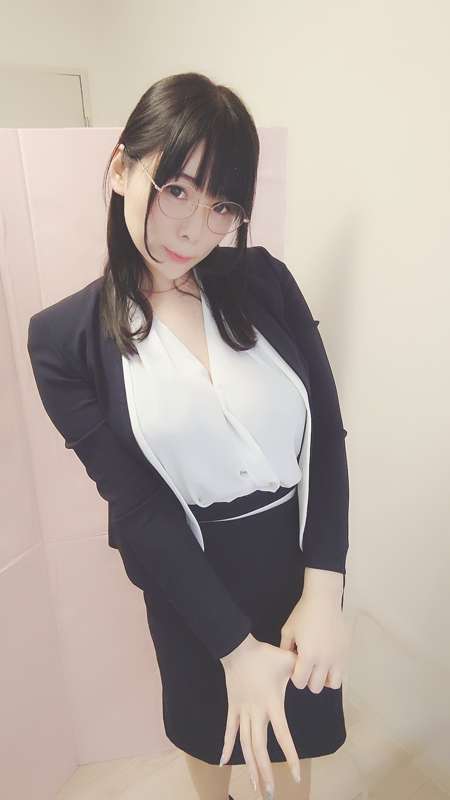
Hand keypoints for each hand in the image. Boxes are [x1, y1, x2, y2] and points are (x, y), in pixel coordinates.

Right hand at [219, 633, 301, 797]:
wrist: (238, 648)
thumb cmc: (265, 655)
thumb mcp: (288, 661)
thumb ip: (304, 670)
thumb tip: (323, 677)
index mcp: (272, 704)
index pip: (283, 735)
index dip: (290, 756)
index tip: (295, 774)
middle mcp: (256, 713)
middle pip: (260, 748)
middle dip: (265, 772)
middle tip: (270, 793)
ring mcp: (242, 712)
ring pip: (245, 744)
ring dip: (249, 765)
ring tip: (254, 785)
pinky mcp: (232, 708)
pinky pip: (229, 731)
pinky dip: (226, 747)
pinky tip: (222, 763)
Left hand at [280, 594, 349, 692]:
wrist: (323, 599)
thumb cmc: (303, 613)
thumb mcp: (288, 631)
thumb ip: (285, 650)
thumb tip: (288, 663)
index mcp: (308, 656)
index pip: (300, 682)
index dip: (295, 677)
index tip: (295, 666)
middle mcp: (324, 660)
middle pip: (315, 687)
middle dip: (308, 680)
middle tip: (306, 666)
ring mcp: (338, 657)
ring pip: (332, 684)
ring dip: (323, 679)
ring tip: (319, 666)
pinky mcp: (346, 652)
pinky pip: (341, 671)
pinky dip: (334, 671)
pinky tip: (328, 659)